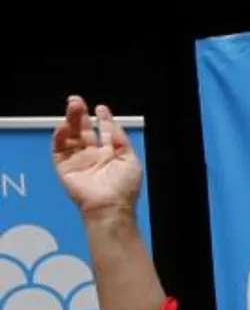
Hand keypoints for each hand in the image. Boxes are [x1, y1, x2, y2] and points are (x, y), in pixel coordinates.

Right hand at [51, 96, 141, 213]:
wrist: (110, 207)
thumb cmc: (124, 189)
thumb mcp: (131, 161)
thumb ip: (122, 141)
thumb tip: (114, 125)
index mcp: (111, 154)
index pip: (105, 132)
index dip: (103, 119)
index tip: (101, 108)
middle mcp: (94, 156)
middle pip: (85, 131)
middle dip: (81, 115)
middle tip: (77, 102)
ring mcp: (79, 161)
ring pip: (71, 136)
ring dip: (70, 121)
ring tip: (72, 108)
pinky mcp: (65, 168)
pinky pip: (59, 149)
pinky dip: (60, 137)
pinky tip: (63, 127)